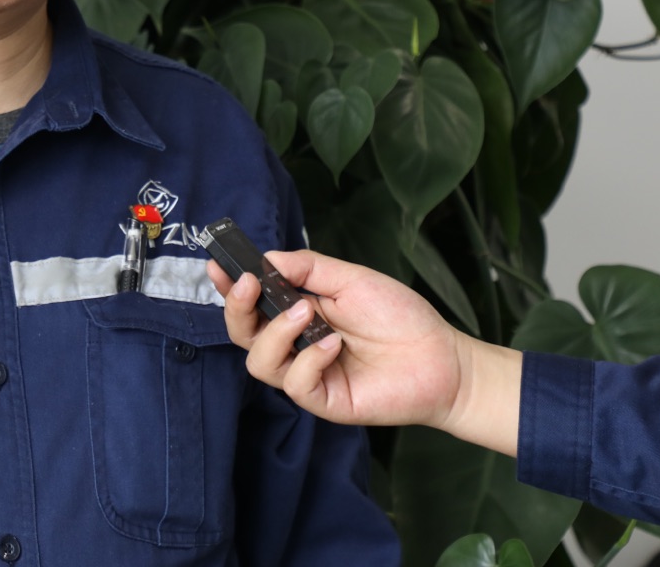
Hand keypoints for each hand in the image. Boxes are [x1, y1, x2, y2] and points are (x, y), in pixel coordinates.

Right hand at [207, 250, 520, 453]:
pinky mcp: (322, 400)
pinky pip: (295, 384)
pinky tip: (335, 345)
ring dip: (275, 334)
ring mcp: (306, 374)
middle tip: (249, 285)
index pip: (251, 302)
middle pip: (242, 333)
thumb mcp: (351, 279)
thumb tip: (267, 258)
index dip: (229, 287)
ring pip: (259, 362)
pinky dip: (309, 360)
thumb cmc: (400, 317)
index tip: (218, 266)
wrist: (441, 358)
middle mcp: (294, 344)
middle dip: (236, 309)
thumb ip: (308, 269)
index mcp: (296, 312)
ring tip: (306, 314)